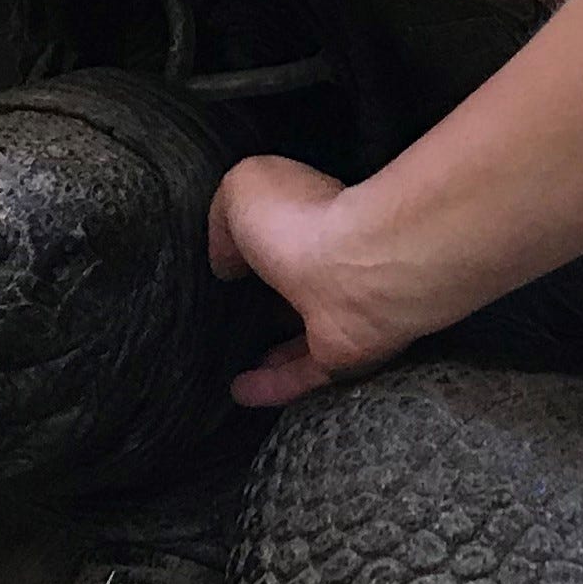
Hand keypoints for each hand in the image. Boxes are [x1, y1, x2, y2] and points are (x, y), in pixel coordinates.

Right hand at [208, 158, 435, 407]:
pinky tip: (241, 393)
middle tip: (234, 311)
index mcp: (311, 214)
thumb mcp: (242, 190)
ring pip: (304, 332)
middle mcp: (331, 260)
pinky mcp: (345, 352)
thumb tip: (226, 262)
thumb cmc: (302, 217)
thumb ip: (225, 219)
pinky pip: (306, 374)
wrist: (357, 267)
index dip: (255, 240)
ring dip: (274, 349)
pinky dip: (274, 386)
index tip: (229, 260)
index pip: (284, 226)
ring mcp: (342, 309)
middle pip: (296, 281)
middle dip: (271, 293)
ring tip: (234, 359)